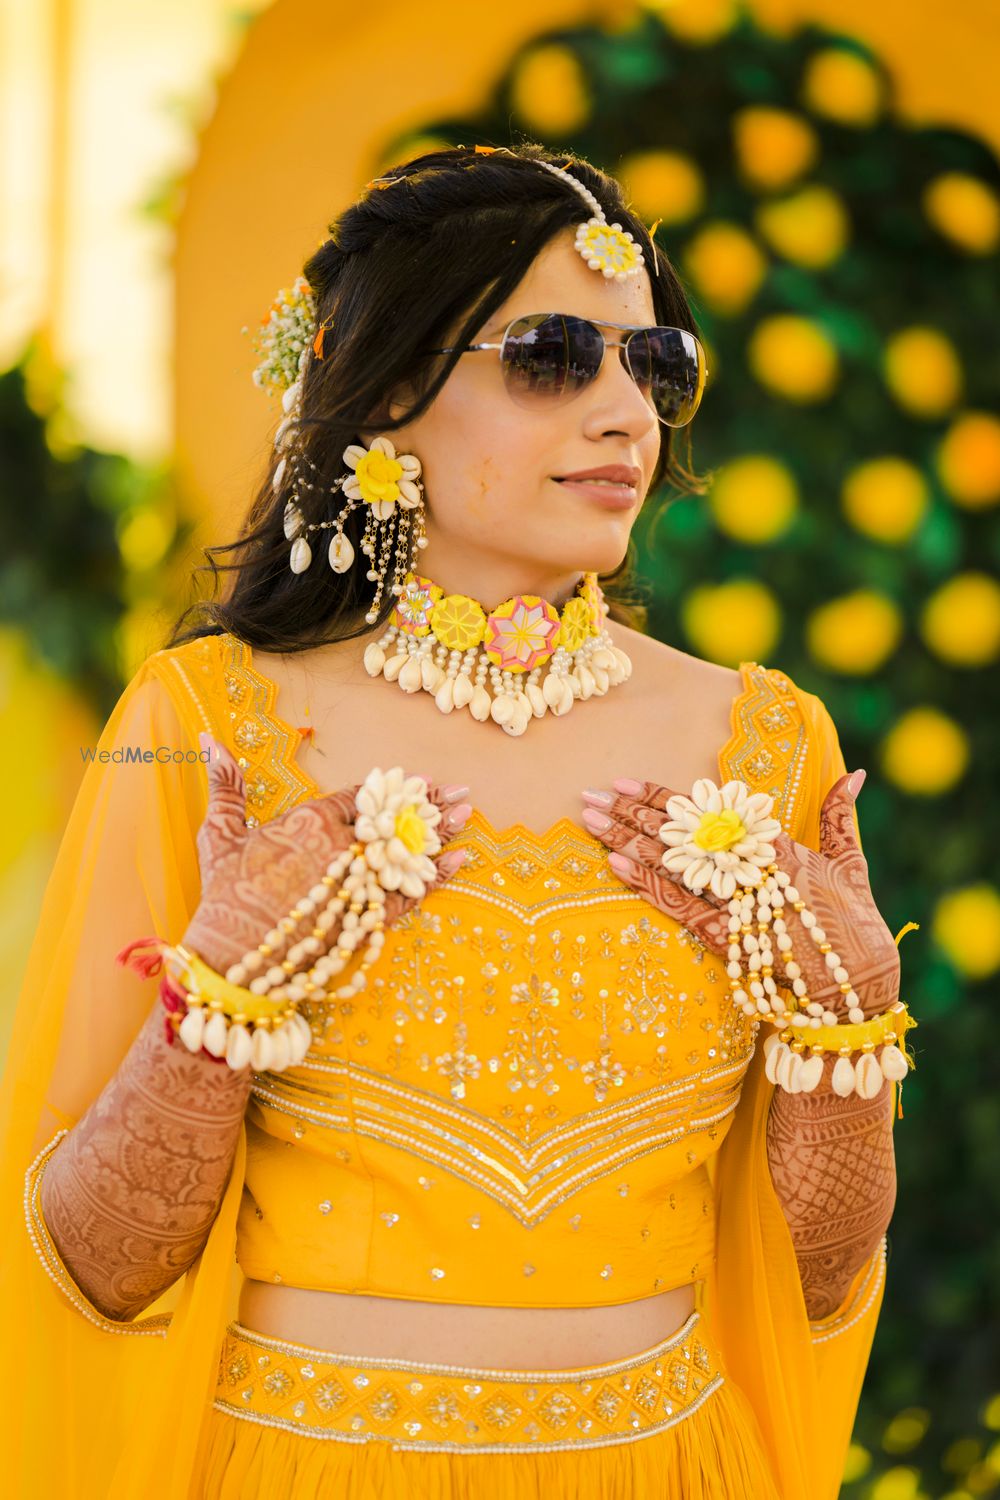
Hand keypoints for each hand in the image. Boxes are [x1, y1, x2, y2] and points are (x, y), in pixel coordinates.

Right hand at [183, 738, 471, 974]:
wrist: (232, 956)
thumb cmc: (223, 893)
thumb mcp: (221, 832)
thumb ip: (225, 783)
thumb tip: (209, 738)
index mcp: (311, 820)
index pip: (360, 797)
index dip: (391, 787)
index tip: (418, 780)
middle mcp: (342, 848)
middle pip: (393, 820)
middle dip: (429, 805)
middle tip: (461, 792)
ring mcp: (358, 885)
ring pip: (408, 852)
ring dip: (441, 834)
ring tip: (468, 816)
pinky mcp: (365, 919)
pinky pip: (410, 894)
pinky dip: (437, 877)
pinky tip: (459, 860)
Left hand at [580, 770, 899, 1020]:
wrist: (857, 987)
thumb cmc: (856, 923)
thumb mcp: (851, 864)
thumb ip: (841, 816)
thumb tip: (856, 775)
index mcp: (777, 845)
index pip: (707, 813)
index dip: (662, 796)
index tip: (625, 782)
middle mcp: (751, 869)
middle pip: (678, 833)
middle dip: (630, 814)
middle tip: (589, 796)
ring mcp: (736, 904)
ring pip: (671, 865)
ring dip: (627, 841)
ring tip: (590, 822)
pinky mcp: (729, 939)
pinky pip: (678, 906)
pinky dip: (647, 884)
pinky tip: (615, 864)